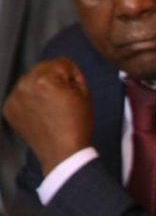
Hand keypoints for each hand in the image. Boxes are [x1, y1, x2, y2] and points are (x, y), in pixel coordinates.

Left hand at [3, 58, 94, 174]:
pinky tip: (41, 112)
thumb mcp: (86, 95)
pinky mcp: (9, 108)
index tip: (76, 87)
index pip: (62, 62)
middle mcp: (26, 85)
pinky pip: (21, 94)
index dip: (74, 75)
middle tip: (63, 97)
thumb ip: (74, 76)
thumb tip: (65, 71)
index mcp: (46, 80)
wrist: (63, 152)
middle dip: (55, 78)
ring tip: (51, 106)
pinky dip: (30, 100)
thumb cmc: (76, 126)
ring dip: (41, 87)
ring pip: (30, 80)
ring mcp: (15, 97)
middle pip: (43, 68)